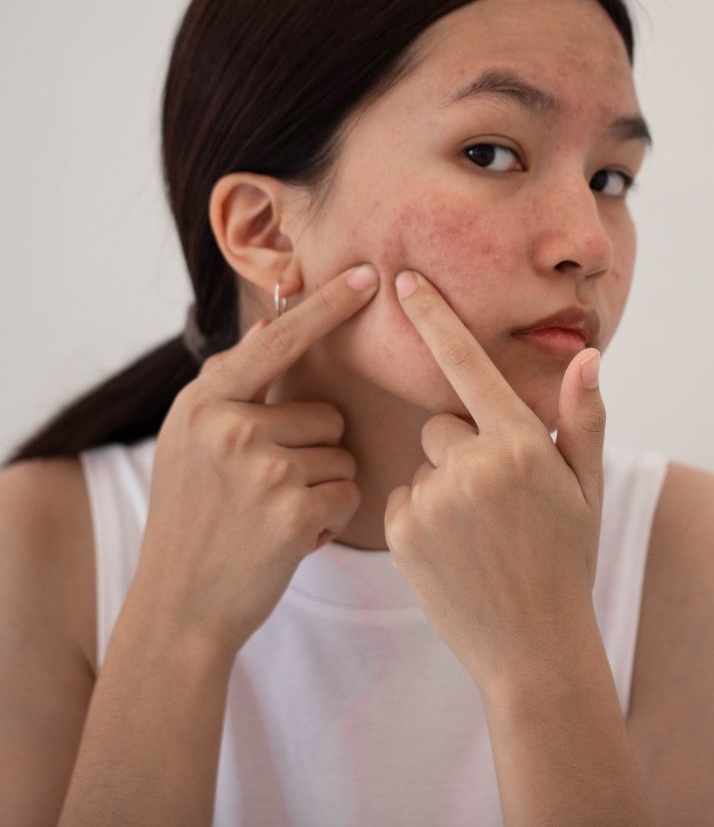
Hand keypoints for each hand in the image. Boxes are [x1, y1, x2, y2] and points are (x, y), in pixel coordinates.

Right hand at [128, 264, 380, 660]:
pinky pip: (348, 493)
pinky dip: (330, 520)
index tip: (366, 275)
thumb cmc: (191, 519)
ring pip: (341, 455)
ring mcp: (262, 469)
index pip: (279, 340)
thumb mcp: (188, 443)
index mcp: (204, 403)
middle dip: (312, 453)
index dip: (326, 305)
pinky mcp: (293, 512)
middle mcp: (231, 427)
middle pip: (326, 414)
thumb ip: (230, 386)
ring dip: (321, 488)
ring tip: (273, 516)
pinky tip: (291, 540)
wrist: (178, 606)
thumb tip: (269, 325)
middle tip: (267, 491)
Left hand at [384, 270, 605, 693]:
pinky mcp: (401, 531)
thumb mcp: (587, 488)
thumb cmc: (567, 559)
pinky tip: (453, 550)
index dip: (434, 318)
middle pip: (442, 423)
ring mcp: (433, 499)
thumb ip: (582, 418)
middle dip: (461, 447)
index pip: (467, 365)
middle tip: (493, 498)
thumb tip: (588, 355)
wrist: (533, 646)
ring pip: (422, 463)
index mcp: (520, 444)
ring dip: (443, 484)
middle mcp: (472, 464)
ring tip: (476, 532)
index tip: (404, 281)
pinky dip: (422, 517)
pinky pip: (403, 498)